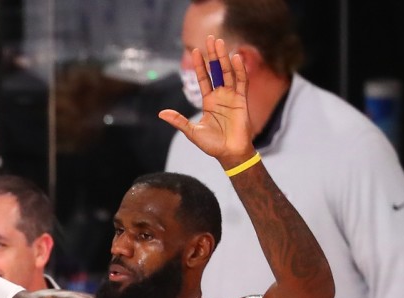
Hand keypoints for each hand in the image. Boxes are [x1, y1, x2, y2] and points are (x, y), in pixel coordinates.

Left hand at [157, 35, 254, 168]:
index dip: (199, 66)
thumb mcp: (192, 131)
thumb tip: (160, 113)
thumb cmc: (212, 144)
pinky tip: (236, 58)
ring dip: (224, 58)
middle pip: (216, 71)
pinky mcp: (242, 100)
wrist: (229, 154)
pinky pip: (242, 82)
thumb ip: (178, 120)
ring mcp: (232, 97)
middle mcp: (221, 96)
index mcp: (209, 101)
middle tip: (210, 38)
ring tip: (220, 43)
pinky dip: (239, 70)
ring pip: (228, 73)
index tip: (195, 51)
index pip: (203, 79)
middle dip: (213, 55)